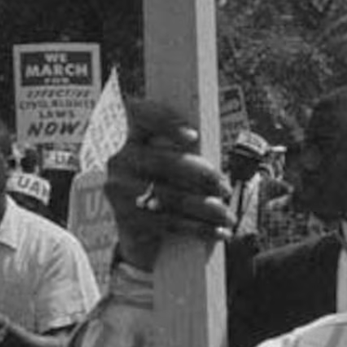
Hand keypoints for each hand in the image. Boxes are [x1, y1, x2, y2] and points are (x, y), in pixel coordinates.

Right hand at [105, 101, 232, 267]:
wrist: (135, 227)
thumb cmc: (164, 183)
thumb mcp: (172, 161)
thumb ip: (187, 151)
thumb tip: (216, 159)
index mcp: (130, 133)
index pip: (142, 115)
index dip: (166, 122)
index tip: (194, 136)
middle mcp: (119, 158)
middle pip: (165, 162)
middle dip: (203, 176)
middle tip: (225, 187)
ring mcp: (118, 188)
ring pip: (170, 196)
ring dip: (206, 208)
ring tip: (227, 217)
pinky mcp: (125, 217)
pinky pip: (167, 221)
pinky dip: (198, 228)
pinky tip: (217, 232)